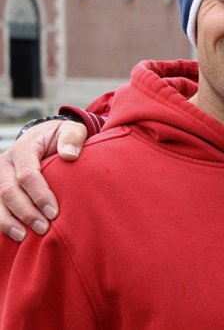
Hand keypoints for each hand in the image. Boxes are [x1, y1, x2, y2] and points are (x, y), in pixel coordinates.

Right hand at [0, 120, 86, 241]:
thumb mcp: (71, 130)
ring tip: (24, 237)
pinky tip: (14, 235)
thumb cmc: (61, 137)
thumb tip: (69, 155)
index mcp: (24, 148)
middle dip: (26, 212)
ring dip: (9, 221)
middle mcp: (6, 162)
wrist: (45, 137)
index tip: (54, 212)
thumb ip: (72, 138)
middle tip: (43, 228)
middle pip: (9, 191)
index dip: (40, 195)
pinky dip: (2, 221)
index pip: (27, 174)